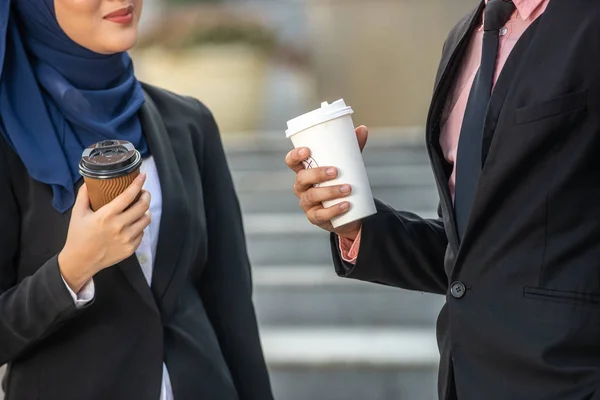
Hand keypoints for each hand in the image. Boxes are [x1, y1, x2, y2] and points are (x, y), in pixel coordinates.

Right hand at [58, 174, 150, 292]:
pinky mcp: (130, 249)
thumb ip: (84, 196)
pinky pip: (142, 233)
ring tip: (141, 208)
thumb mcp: (78, 213)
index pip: (128, 195)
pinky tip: (134, 223)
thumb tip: (88, 182)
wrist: (80, 261)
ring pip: (146, 220)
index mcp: (106, 216)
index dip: (138, 184)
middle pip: (143, 206)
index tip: (143, 176)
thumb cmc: (78, 236)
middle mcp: (119, 227)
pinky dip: (140, 226)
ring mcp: (127, 239)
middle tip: (144, 192)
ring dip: (146, 211)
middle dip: (146, 196)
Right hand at [286, 125, 368, 240]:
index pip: (292, 162)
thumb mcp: (347, 165)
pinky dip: (334, 210)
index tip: (307, 150)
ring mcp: (307, 203)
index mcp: (305, 171)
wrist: (350, 211)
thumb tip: (363, 129)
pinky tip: (346, 205)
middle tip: (335, 171)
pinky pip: (321, 215)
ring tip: (348, 188)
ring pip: (312, 196)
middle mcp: (302, 187)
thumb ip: (353, 148)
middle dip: (317, 174)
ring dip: (329, 191)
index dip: (295, 156)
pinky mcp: (315, 217)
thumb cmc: (342, 181)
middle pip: (301, 179)